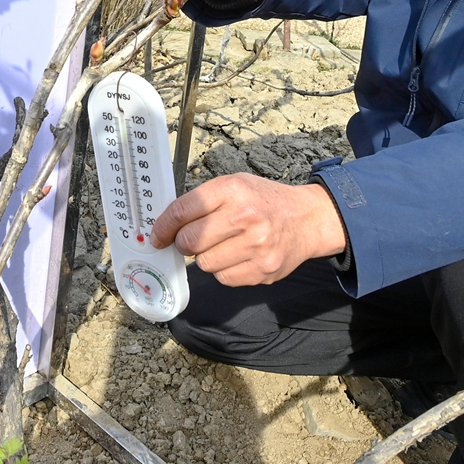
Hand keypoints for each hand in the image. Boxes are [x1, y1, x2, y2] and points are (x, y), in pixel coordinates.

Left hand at [149, 173, 345, 286]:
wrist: (306, 219)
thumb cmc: (263, 201)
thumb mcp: (235, 185)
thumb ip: (202, 201)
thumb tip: (166, 226)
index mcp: (232, 190)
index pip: (183, 211)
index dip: (164, 227)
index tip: (157, 236)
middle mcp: (245, 216)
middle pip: (190, 242)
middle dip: (184, 244)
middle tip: (192, 240)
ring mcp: (256, 246)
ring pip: (204, 264)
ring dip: (207, 257)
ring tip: (224, 245)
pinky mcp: (263, 270)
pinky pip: (224, 278)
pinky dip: (224, 270)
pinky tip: (238, 256)